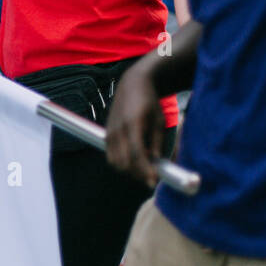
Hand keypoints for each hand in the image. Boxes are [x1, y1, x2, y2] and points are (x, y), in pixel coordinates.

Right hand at [104, 63, 166, 189]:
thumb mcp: (159, 120)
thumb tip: (156, 161)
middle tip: (151, 177)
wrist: (132, 85)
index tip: (154, 180)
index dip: (145, 170)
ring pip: (115, 162)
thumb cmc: (149, 101)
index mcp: (133, 124)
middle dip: (137, 174)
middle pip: (124, 162)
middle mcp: (118, 130)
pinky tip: (134, 160)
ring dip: (129, 170)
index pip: (137, 154)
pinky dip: (122, 163)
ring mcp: (110, 133)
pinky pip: (111, 156)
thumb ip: (156, 141)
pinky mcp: (106, 135)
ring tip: (144, 168)